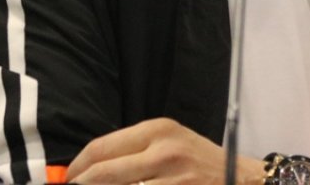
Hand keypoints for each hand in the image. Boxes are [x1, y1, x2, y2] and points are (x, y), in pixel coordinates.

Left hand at [66, 117, 265, 183]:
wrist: (241, 178)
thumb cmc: (201, 162)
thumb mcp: (170, 142)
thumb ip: (133, 150)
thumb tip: (90, 168)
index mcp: (158, 130)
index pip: (102, 148)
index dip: (78, 167)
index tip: (68, 178)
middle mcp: (164, 151)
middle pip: (103, 173)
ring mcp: (173, 179)